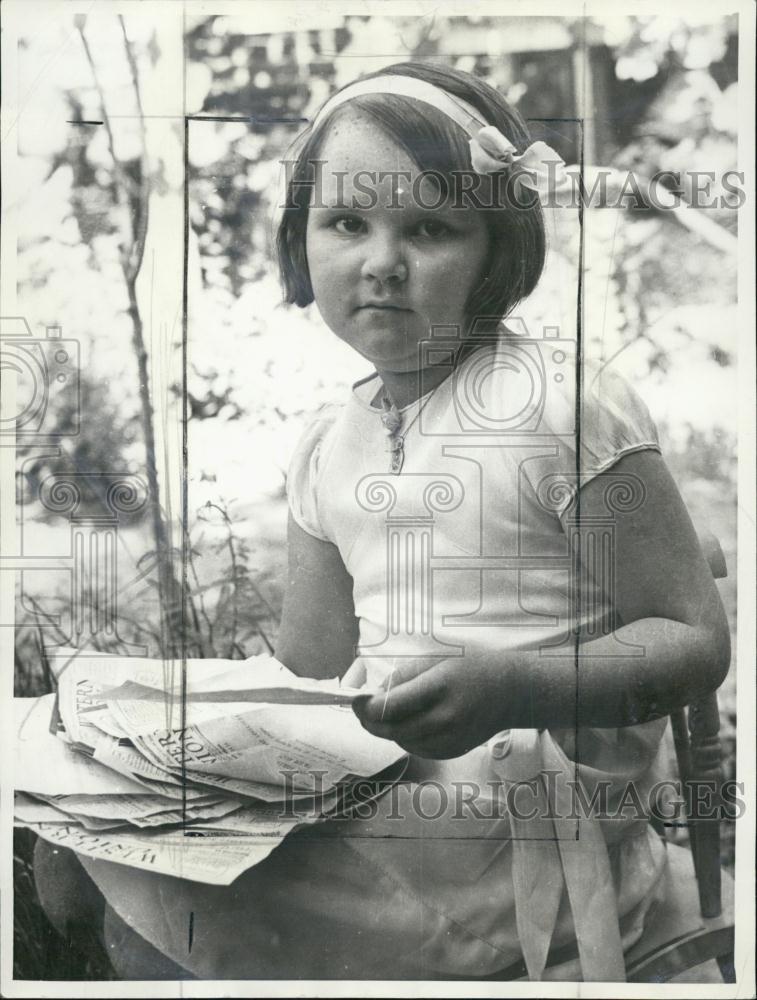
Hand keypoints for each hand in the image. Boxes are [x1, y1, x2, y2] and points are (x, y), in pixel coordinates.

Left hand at [350, 655, 507, 758]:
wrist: (511, 693)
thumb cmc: (472, 669)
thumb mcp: (436, 662)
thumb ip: (403, 679)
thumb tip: (375, 696)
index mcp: (439, 687)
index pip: (392, 706)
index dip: (366, 707)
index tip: (354, 699)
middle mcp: (445, 717)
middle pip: (392, 730)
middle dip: (369, 721)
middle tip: (359, 708)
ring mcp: (450, 739)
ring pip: (401, 742)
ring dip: (386, 730)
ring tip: (388, 712)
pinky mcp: (452, 752)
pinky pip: (417, 749)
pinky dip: (405, 738)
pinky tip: (410, 722)